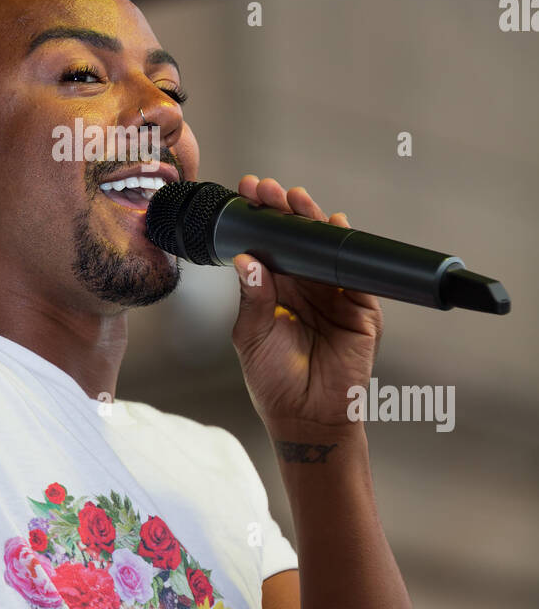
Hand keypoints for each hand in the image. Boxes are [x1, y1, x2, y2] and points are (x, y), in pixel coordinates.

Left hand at [230, 175, 383, 437]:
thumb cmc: (274, 381)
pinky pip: (357, 274)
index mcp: (276, 288)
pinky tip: (336, 227)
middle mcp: (306, 285)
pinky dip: (347, 250)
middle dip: (285, 211)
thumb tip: (246, 258)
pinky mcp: (361, 309)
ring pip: (326, 248)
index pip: (269, 243)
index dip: (260, 217)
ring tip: (298, 201)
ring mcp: (334, 294)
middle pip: (298, 238)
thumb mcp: (251, 336)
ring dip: (314, 221)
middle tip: (269, 190)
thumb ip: (252, 297)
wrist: (306, 418)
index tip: (247, 191)